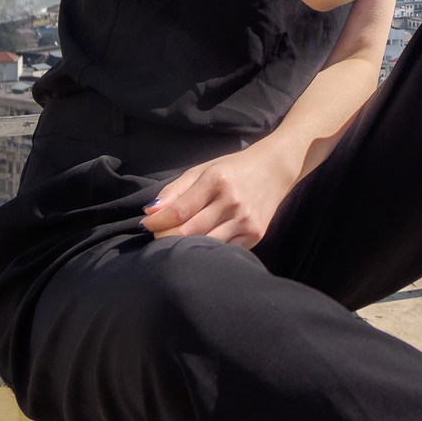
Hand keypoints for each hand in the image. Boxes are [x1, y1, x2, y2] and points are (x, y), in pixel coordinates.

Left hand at [142, 140, 301, 247]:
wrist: (275, 169)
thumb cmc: (233, 169)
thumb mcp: (202, 170)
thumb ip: (175, 190)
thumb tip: (151, 213)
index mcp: (217, 180)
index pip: (180, 211)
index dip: (159, 222)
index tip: (147, 225)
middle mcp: (232, 201)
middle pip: (189, 231)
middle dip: (166, 236)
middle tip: (157, 236)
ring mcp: (246, 220)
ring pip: (205, 244)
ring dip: (184, 246)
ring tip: (175, 241)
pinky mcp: (255, 234)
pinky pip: (224, 250)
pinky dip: (207, 251)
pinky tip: (199, 245)